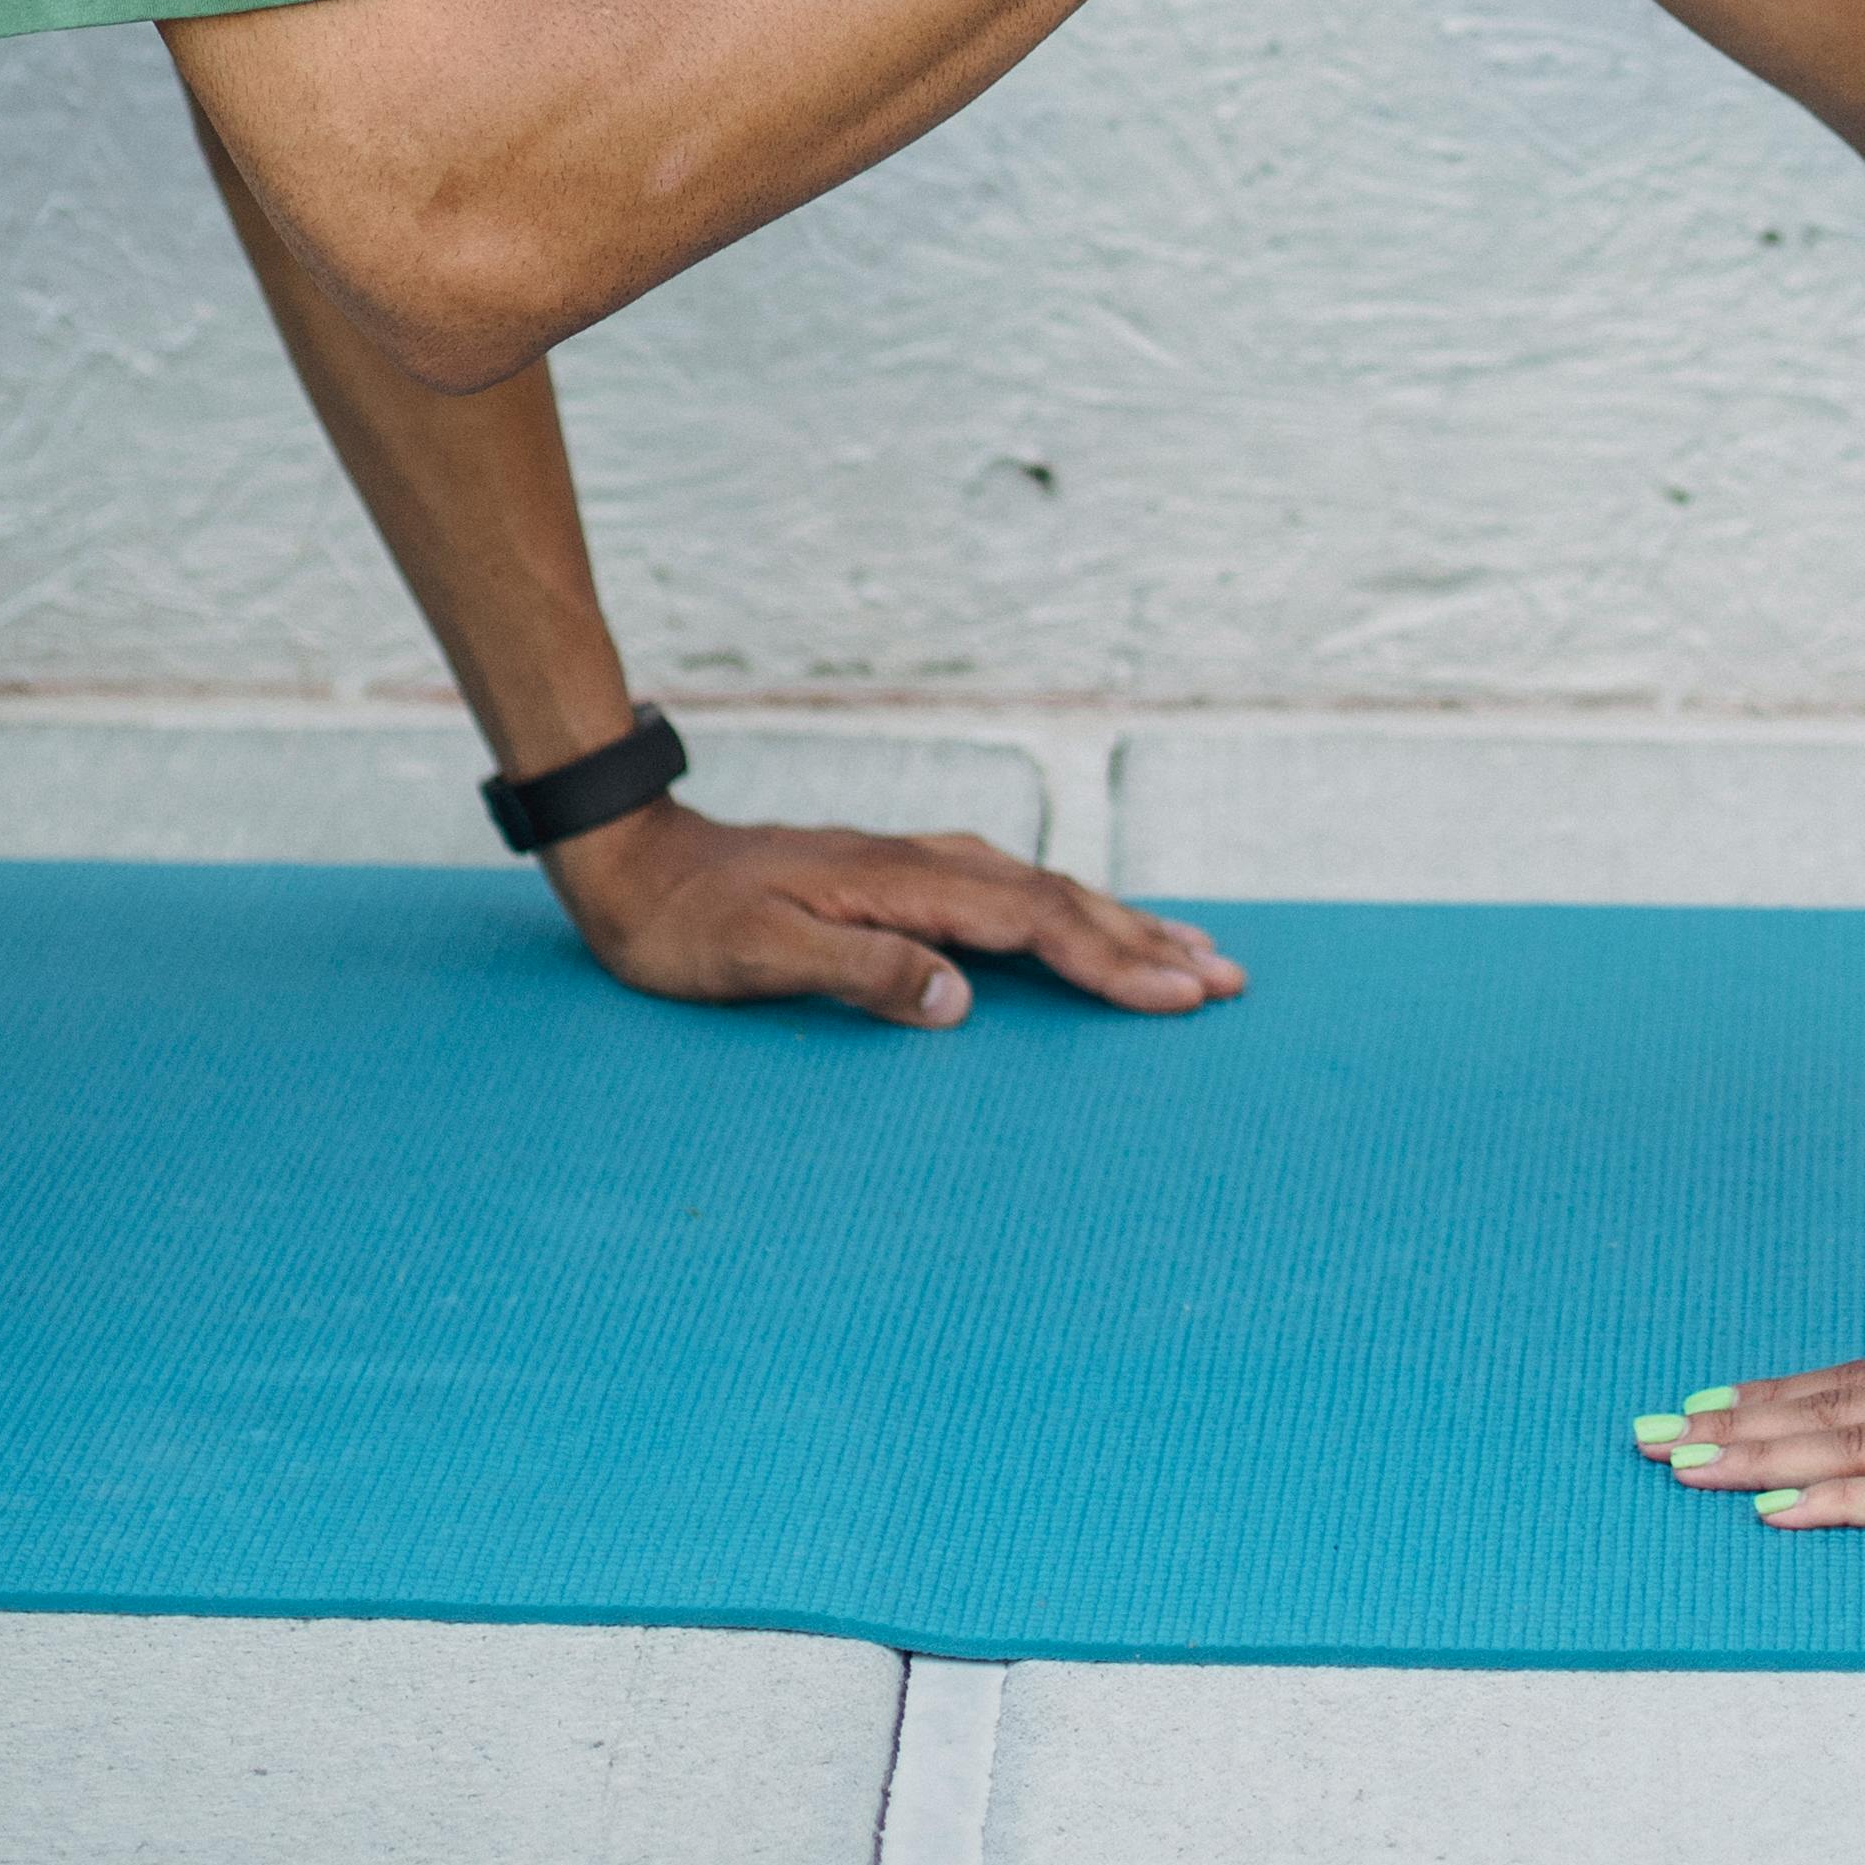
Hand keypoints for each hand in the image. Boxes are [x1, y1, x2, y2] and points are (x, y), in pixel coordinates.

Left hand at [540, 792, 1245, 1027]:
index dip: (1112, 962)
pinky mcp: (904, 879)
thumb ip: (862, 973)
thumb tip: (960, 1001)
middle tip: (1229, 978)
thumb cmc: (688, 926)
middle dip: (1147, 943)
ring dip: (1121, 923)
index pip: (1033, 925)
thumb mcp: (759, 960)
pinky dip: (1069, 913)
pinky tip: (1086, 923)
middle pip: (1060, 901)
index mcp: (905, 884)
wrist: (636, 863)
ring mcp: (918, 866)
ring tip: (1193, 948)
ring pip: (1044, 893)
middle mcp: (926, 864)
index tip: (1181, 994)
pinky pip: (1012, 895)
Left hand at [1636, 1311, 1864, 1539]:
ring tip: (1679, 1462)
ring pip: (1846, 1442)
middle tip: (1646, 1433)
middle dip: (1732, 1422)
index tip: (1708, 1403)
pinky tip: (1777, 1511)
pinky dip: (1832, 1502)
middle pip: (1828, 1406)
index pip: (1859, 1384)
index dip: (1780, 1395)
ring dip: (1755, 1453)